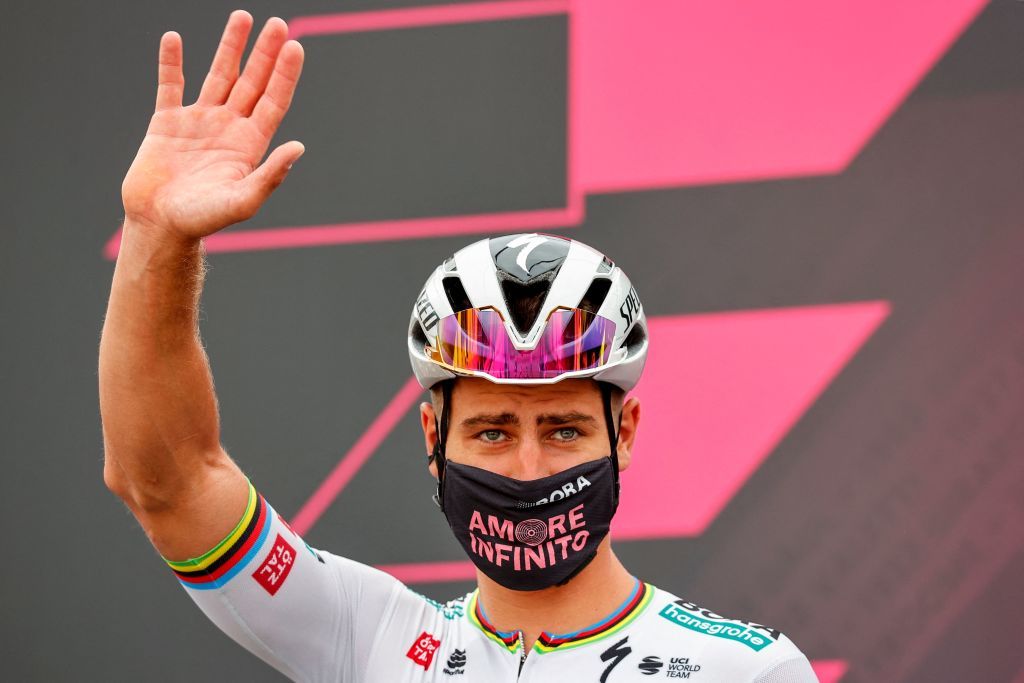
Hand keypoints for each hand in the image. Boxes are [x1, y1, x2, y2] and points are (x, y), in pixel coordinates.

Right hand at [122, 11, 304, 239]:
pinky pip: (170, 85)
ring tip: (242, 17)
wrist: (159, 225)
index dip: (285, 74)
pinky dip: (171, 62)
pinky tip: (175, 38)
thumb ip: (270, 175)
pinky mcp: (166, 123)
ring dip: (231, 47)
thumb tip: (299, 147)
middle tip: (278, 23)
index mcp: (249, 144)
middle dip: (265, 53)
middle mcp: (228, 128)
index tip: (296, 46)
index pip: (273, 101)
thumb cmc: (203, 220)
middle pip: (252, 82)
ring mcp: (198, 122)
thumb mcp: (242, 200)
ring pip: (218, 76)